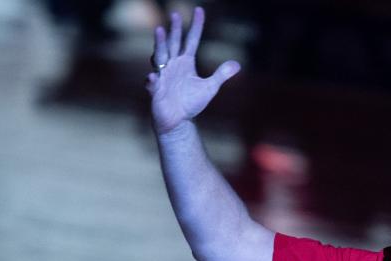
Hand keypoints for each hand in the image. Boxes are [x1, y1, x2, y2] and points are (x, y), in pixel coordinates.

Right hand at [146, 6, 239, 135]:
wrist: (177, 120)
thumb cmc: (191, 103)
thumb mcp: (209, 88)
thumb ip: (221, 75)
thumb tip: (237, 65)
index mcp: (185, 62)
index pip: (191, 39)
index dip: (196, 26)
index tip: (199, 10)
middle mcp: (172, 64)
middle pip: (173, 43)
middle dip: (174, 29)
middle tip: (175, 13)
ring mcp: (162, 75)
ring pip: (159, 56)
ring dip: (159, 44)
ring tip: (159, 30)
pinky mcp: (155, 89)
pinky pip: (152, 83)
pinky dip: (152, 80)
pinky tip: (153, 78)